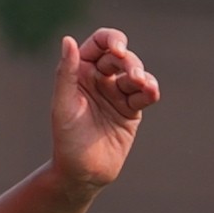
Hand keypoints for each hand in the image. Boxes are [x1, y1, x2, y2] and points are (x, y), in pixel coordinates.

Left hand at [48, 27, 162, 189]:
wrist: (82, 173)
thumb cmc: (66, 139)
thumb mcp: (63, 105)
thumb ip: (66, 73)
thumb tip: (67, 40)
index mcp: (81, 71)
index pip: (100, 43)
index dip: (112, 39)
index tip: (118, 50)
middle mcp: (100, 78)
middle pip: (122, 56)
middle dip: (129, 62)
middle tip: (132, 76)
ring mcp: (117, 93)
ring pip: (136, 73)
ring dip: (141, 75)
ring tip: (141, 84)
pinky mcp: (132, 109)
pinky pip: (146, 93)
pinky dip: (150, 90)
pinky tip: (150, 92)